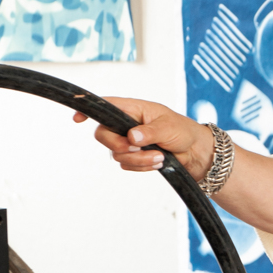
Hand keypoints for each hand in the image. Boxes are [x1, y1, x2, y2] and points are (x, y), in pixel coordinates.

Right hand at [73, 98, 214, 180]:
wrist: (193, 152)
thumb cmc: (183, 131)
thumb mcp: (169, 127)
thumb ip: (150, 132)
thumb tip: (132, 137)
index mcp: (133, 109)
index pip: (106, 106)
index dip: (88, 109)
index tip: (78, 119)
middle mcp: (126, 124)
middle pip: (103, 135)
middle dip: (119, 146)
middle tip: (138, 148)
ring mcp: (127, 141)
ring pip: (116, 154)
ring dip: (138, 160)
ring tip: (159, 156)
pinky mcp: (132, 157)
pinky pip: (126, 165)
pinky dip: (141, 167)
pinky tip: (157, 162)